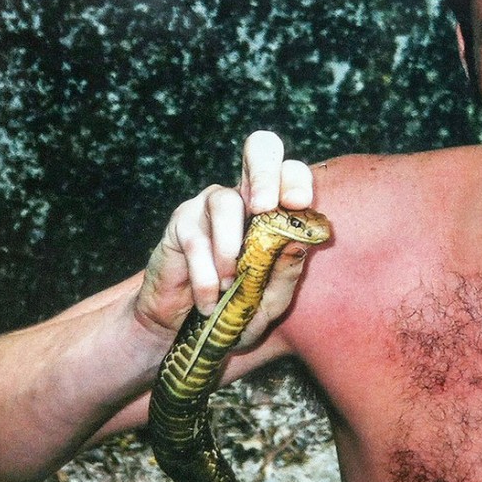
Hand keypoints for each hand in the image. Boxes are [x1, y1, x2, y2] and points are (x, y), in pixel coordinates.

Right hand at [133, 130, 315, 346]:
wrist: (188, 329)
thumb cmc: (238, 308)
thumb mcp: (271, 299)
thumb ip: (286, 272)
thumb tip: (301, 241)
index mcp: (275, 208)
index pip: (291, 172)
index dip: (296, 179)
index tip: (299, 203)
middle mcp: (245, 196)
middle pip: (259, 151)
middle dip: (266, 174)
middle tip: (265, 208)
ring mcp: (210, 205)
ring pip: (225, 201)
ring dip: (230, 248)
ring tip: (229, 283)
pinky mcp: (181, 223)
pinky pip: (196, 238)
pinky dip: (206, 274)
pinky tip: (210, 298)